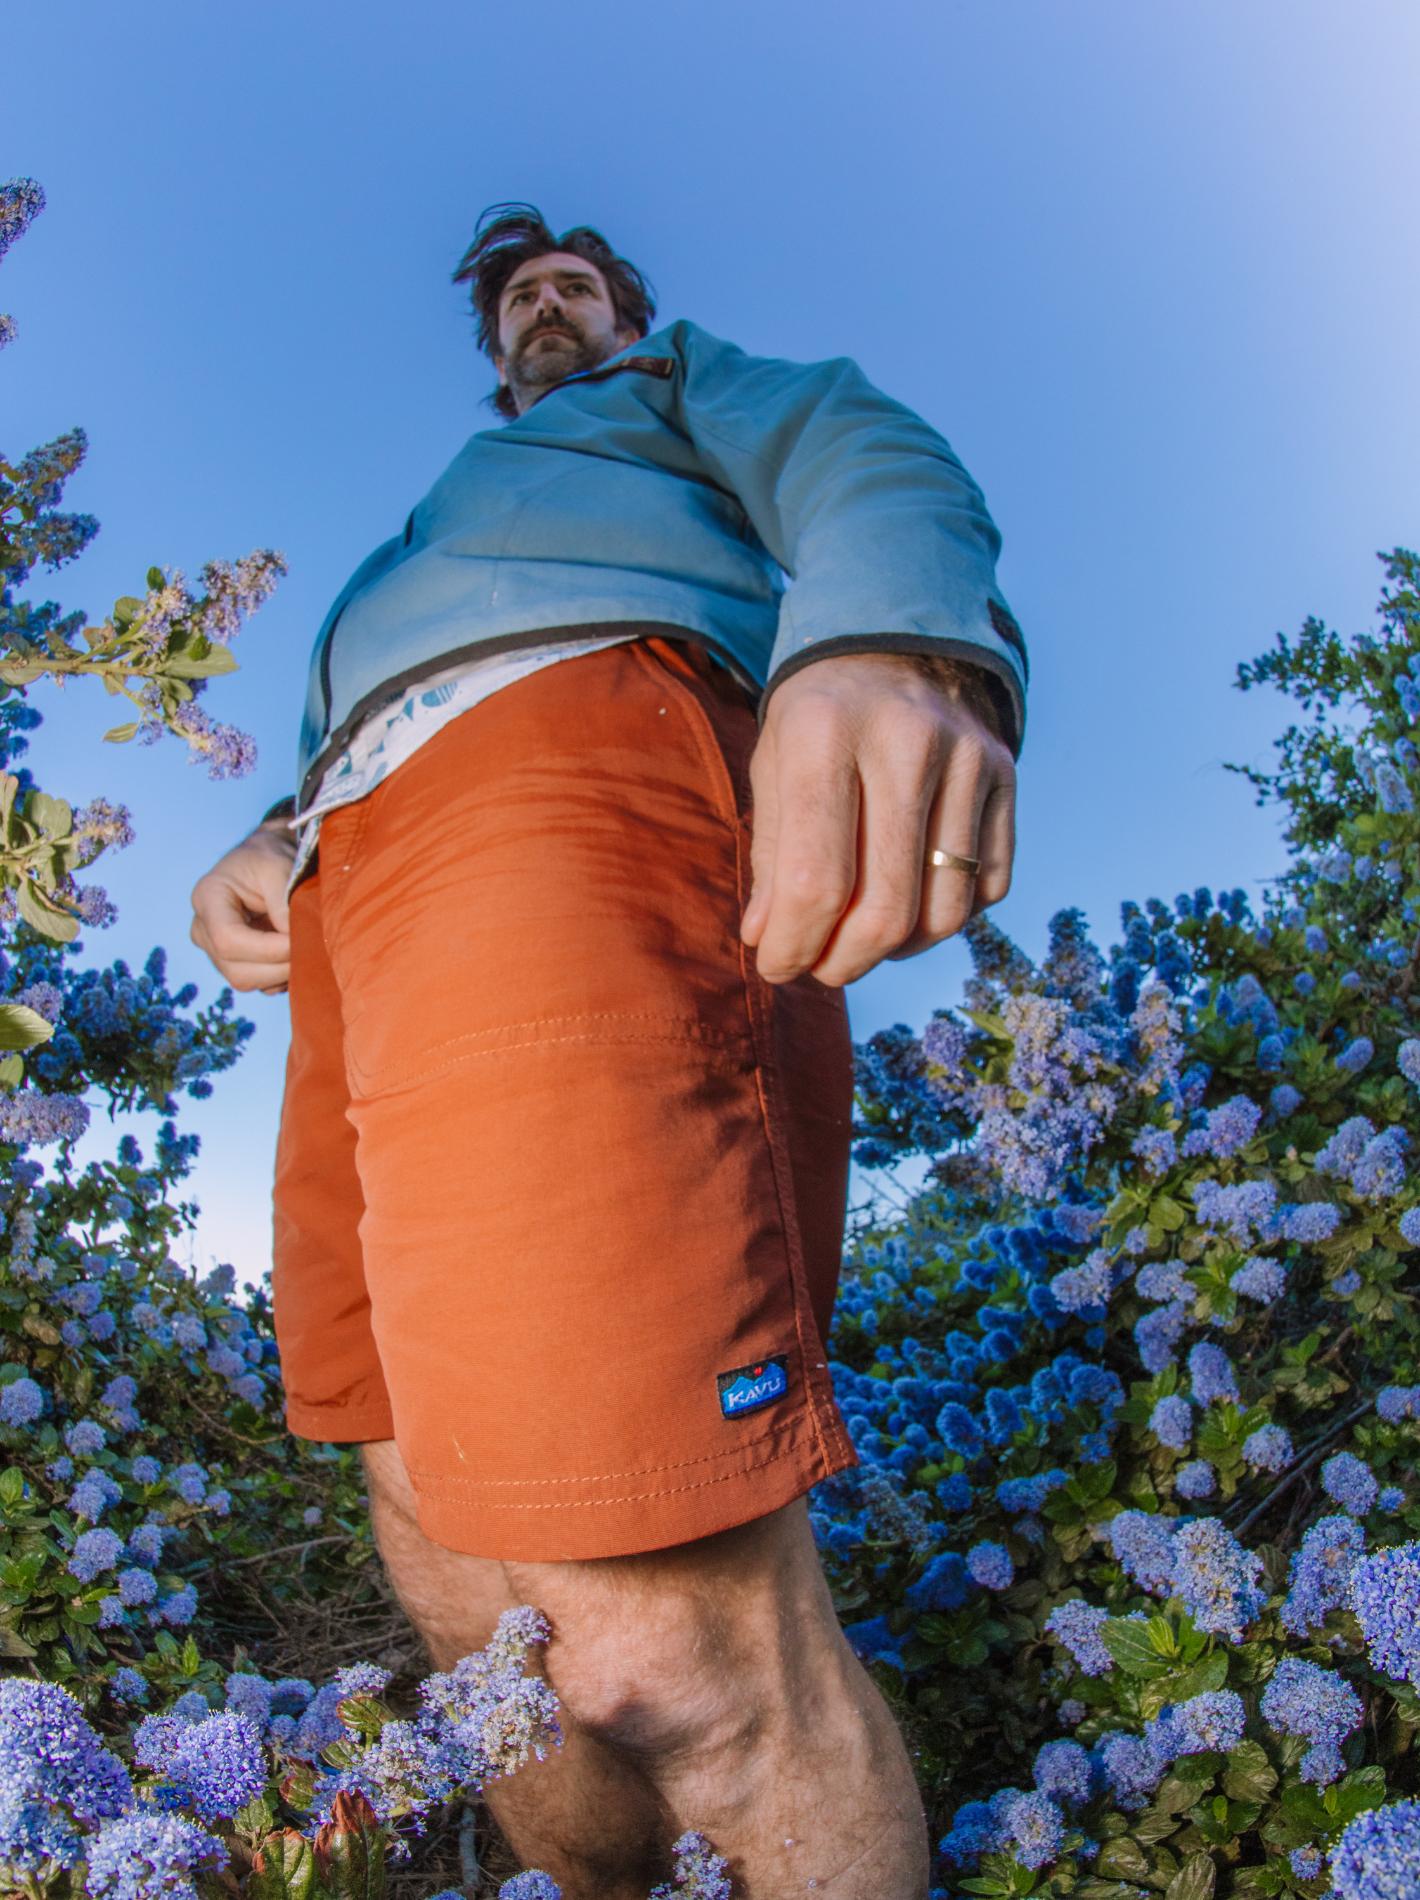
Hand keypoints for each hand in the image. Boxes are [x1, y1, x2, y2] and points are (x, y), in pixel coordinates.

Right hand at [189, 821, 296, 994]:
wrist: (268, 859)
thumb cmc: (270, 856)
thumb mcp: (279, 867)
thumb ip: (284, 903)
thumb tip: (294, 939)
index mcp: (207, 899)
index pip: (229, 940)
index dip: (268, 949)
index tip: (300, 939)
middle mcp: (203, 929)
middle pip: (237, 970)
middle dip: (279, 966)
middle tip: (312, 948)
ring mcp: (216, 951)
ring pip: (247, 982)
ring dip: (283, 974)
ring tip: (306, 949)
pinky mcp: (235, 963)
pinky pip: (259, 985)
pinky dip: (282, 977)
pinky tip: (297, 955)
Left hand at [739, 652, 1015, 986]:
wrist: (898, 640)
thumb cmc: (821, 718)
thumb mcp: (775, 765)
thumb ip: (772, 856)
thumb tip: (770, 941)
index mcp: (825, 731)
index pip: (816, 880)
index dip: (793, 944)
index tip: (778, 965)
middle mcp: (906, 740)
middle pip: (887, 908)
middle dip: (845, 961)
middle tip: (820, 967)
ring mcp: (968, 758)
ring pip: (945, 911)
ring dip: (896, 950)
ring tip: (860, 940)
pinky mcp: (1007, 776)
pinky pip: (988, 887)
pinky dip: (944, 919)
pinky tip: (909, 905)